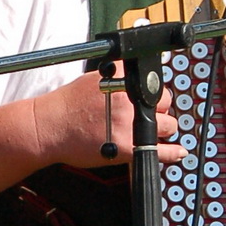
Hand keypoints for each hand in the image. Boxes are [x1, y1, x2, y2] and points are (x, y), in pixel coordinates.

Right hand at [31, 71, 184, 170]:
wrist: (48, 127)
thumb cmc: (67, 105)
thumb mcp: (95, 77)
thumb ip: (119, 76)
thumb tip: (136, 73)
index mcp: (123, 79)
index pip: (154, 81)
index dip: (151, 91)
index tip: (150, 97)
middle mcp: (129, 99)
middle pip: (165, 102)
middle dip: (158, 109)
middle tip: (145, 115)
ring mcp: (130, 123)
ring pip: (168, 125)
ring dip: (162, 128)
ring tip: (150, 131)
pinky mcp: (128, 147)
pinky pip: (160, 151)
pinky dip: (172, 153)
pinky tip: (177, 152)